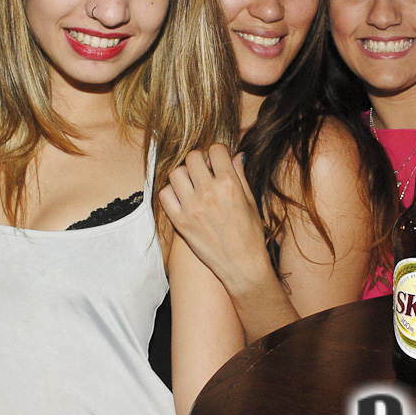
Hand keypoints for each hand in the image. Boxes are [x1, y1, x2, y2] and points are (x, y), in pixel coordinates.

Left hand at [158, 144, 272, 292]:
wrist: (242, 265)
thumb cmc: (250, 234)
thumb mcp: (250, 201)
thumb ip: (240, 175)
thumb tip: (236, 155)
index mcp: (229, 184)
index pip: (216, 149)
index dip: (218, 152)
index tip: (218, 160)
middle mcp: (208, 193)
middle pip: (193, 157)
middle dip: (200, 160)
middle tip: (204, 170)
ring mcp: (191, 207)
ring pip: (176, 173)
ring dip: (184, 174)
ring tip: (192, 184)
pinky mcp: (180, 222)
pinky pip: (165, 194)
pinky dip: (171, 192)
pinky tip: (182, 197)